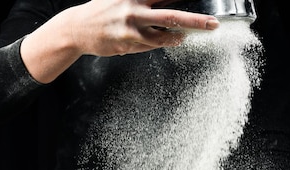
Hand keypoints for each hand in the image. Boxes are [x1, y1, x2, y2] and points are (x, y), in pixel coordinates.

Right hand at [69, 0, 219, 56]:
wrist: (77, 28)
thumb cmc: (102, 11)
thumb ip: (143, 0)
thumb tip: (168, 4)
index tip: (203, 1)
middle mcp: (134, 8)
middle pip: (172, 15)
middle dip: (195, 21)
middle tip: (212, 24)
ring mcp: (131, 27)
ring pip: (163, 36)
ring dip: (177, 37)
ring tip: (182, 36)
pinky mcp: (127, 43)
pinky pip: (150, 46)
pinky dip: (158, 43)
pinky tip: (160, 40)